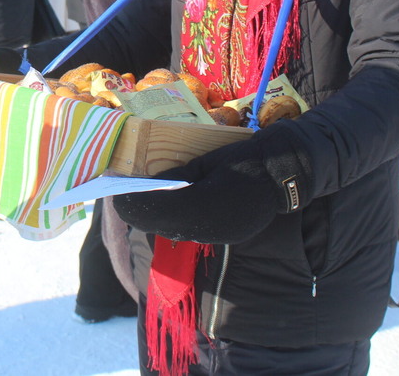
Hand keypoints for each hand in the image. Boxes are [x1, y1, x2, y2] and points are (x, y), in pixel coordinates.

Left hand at [112, 122, 305, 243]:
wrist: (282, 173)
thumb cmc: (242, 159)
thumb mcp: (204, 162)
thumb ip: (175, 177)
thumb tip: (143, 184)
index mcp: (206, 204)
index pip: (157, 210)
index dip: (132, 204)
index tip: (115, 193)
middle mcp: (211, 228)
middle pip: (162, 226)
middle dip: (138, 212)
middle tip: (122, 195)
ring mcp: (220, 236)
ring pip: (174, 232)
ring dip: (154, 218)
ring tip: (139, 199)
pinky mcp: (225, 238)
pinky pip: (190, 232)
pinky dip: (173, 221)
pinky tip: (166, 206)